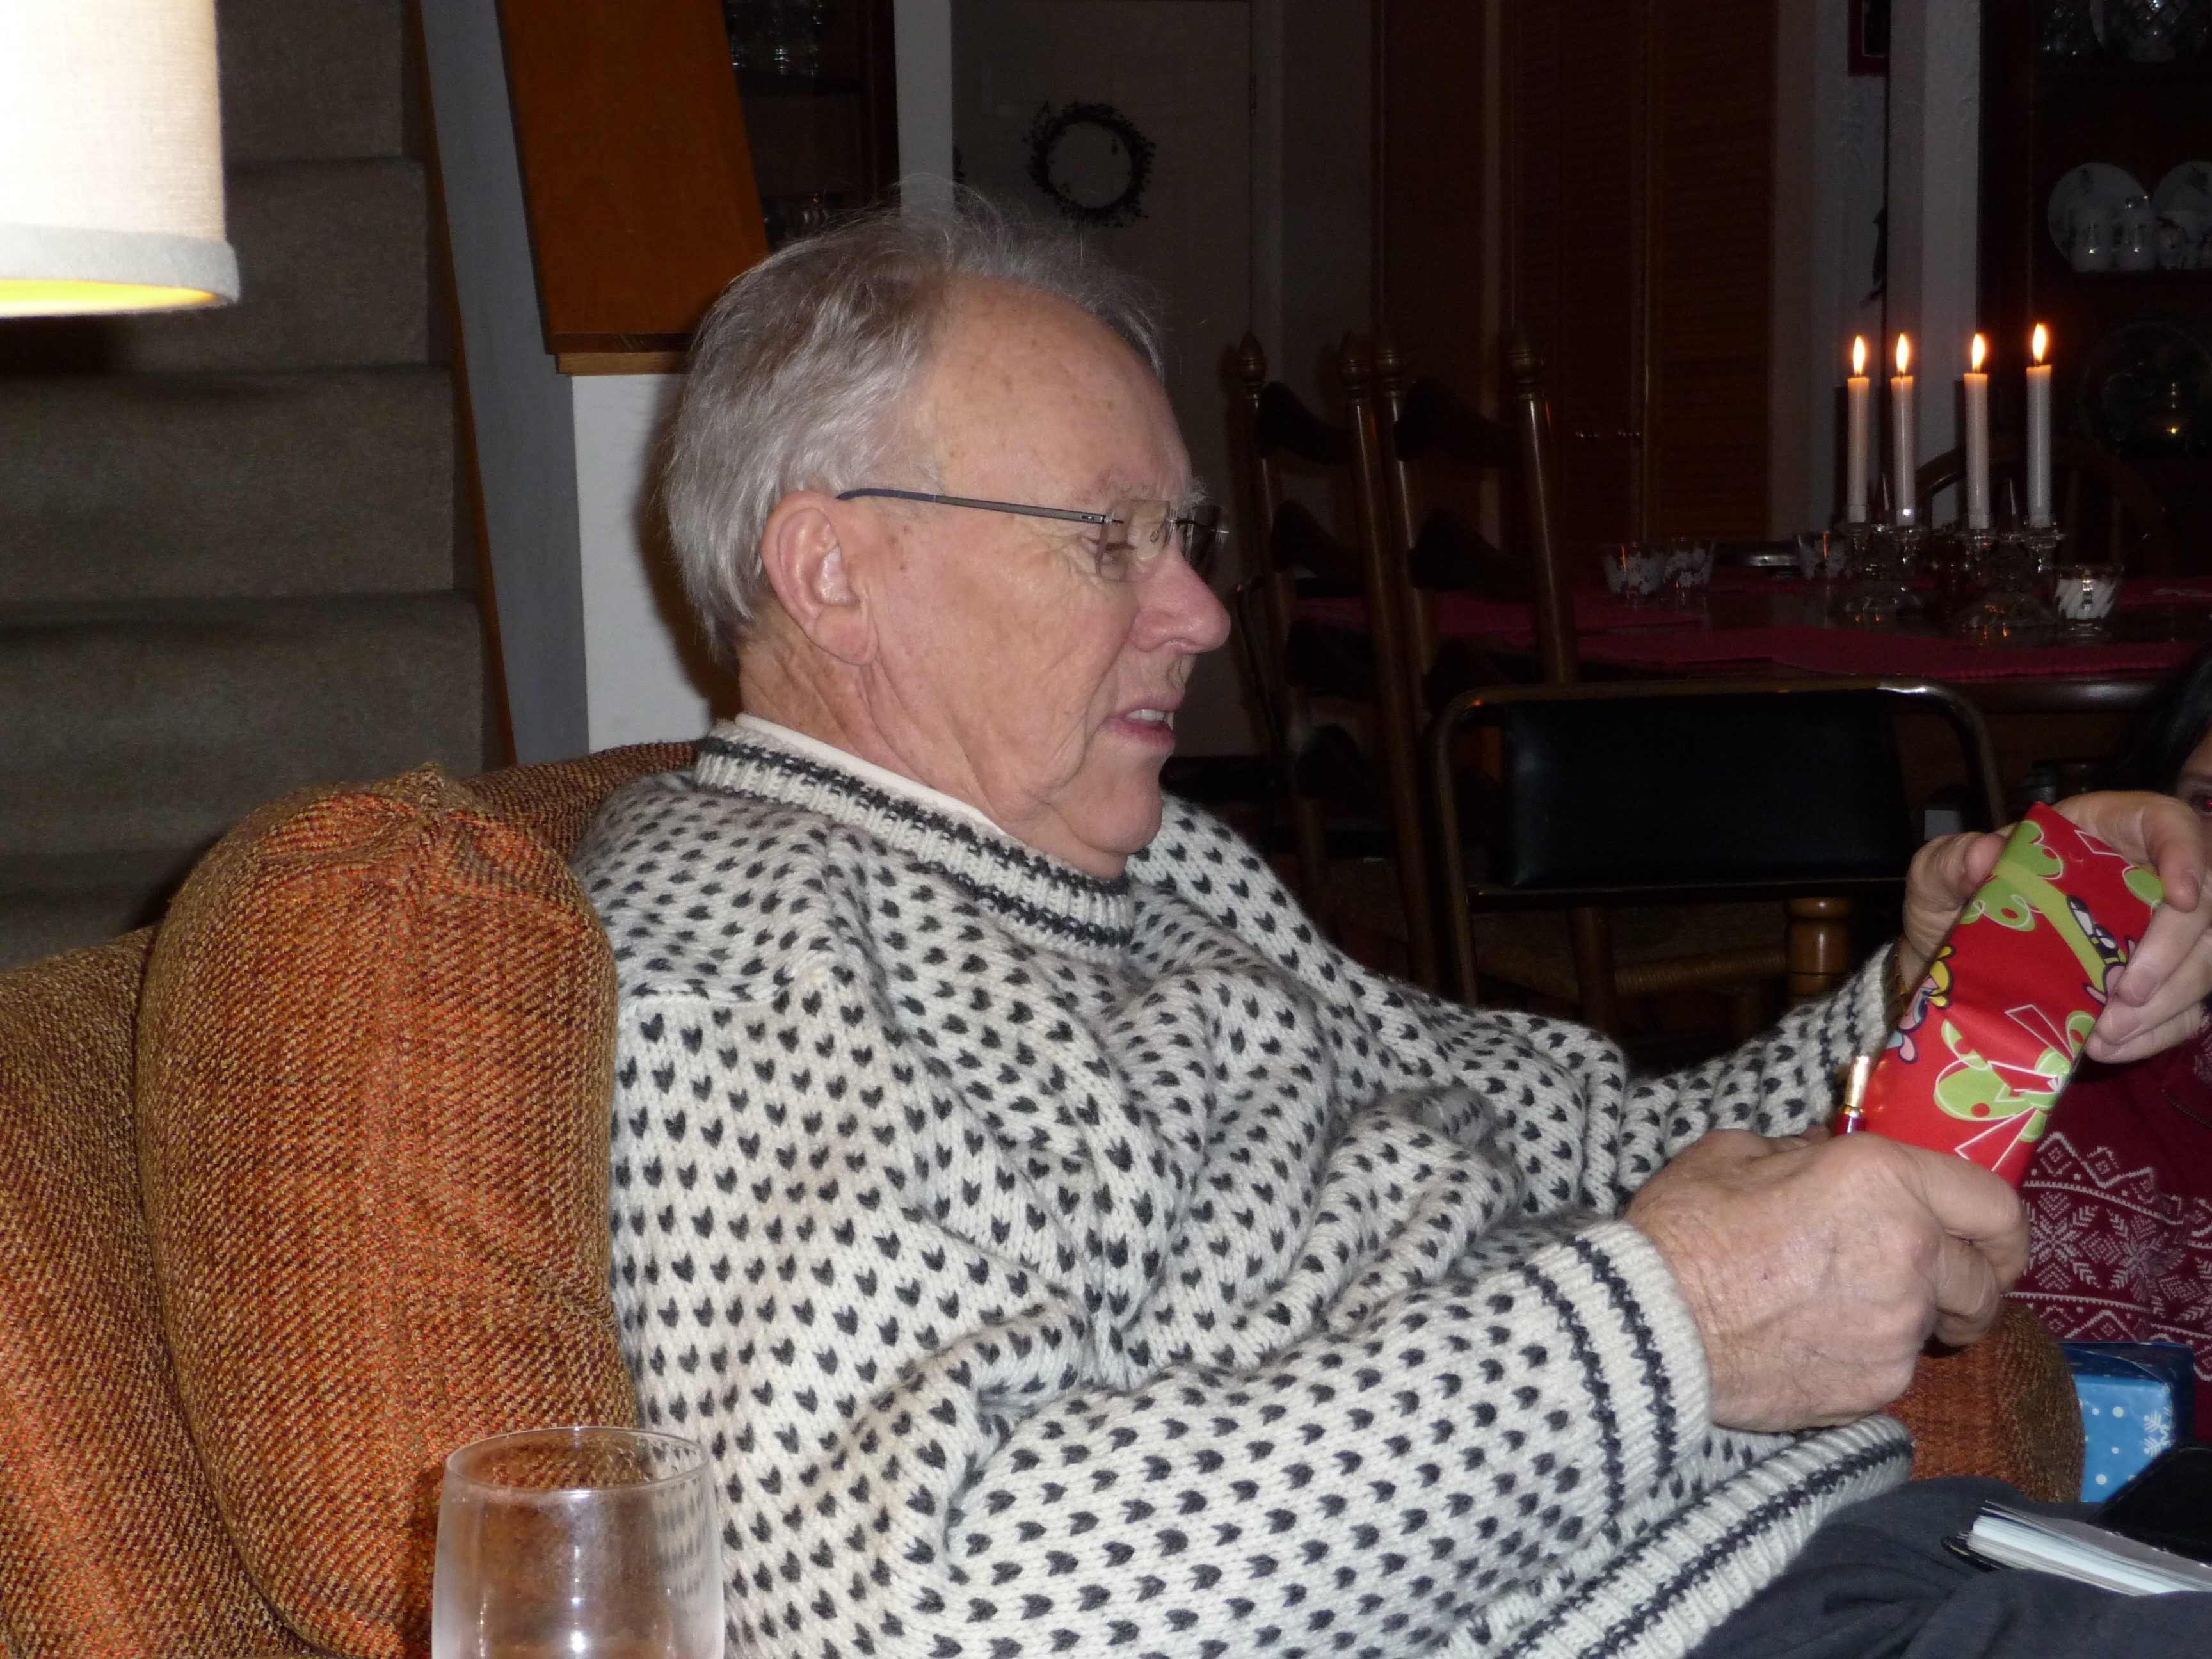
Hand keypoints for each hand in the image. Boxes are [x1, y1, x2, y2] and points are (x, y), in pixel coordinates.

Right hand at [1626, 1128, 2027, 1431]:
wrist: (1651, 1325)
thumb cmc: (1685, 1229)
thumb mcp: (1735, 1154)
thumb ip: (1801, 1152)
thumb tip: (1826, 1154)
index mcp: (1885, 1181)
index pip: (1996, 1205)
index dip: (2000, 1225)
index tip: (1986, 1238)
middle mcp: (1912, 1255)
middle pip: (1987, 1283)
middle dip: (1969, 1285)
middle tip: (1930, 1284)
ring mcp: (1899, 1330)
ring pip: (1937, 1328)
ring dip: (1906, 1319)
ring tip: (1839, 1311)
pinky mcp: (1877, 1387)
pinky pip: (1893, 1369)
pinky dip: (1866, 1357)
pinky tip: (1809, 1342)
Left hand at [1899, 791, 2211, 1064]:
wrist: (1946, 963)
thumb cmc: (1952, 903)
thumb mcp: (1937, 876)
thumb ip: (1951, 860)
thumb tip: (1984, 854)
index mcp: (2100, 831)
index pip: (2167, 822)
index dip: (2187, 853)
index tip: (2180, 897)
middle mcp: (2143, 875)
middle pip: (2201, 905)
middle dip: (2172, 953)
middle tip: (2125, 995)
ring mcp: (2157, 931)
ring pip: (2203, 960)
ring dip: (2166, 1002)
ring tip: (2106, 1032)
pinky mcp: (2156, 981)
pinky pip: (2184, 1009)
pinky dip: (2154, 1032)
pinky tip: (2109, 1046)